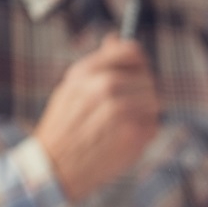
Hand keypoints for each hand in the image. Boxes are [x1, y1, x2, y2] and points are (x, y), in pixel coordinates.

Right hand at [34, 34, 159, 201]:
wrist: (54, 168)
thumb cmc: (63, 127)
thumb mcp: (71, 88)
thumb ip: (97, 63)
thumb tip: (115, 38)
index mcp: (88, 72)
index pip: (131, 52)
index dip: (138, 62)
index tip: (138, 71)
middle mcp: (105, 86)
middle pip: (146, 77)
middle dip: (142, 91)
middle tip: (126, 109)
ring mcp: (122, 109)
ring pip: (153, 100)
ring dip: (144, 112)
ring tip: (121, 125)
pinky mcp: (134, 133)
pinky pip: (153, 124)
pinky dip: (144, 132)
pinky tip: (123, 139)